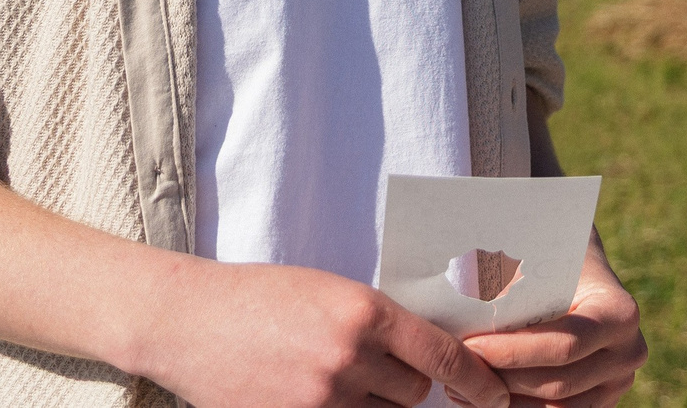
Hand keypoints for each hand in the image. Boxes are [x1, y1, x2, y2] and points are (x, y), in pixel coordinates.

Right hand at [149, 259, 507, 407]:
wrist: (189, 320)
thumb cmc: (262, 296)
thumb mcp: (330, 291)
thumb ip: (378, 321)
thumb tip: (431, 350)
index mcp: (363, 311)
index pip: (443, 355)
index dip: (478, 381)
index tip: (497, 396)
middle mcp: (348, 358)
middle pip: (415, 393)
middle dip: (405, 385)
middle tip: (372, 367)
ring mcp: (321, 398)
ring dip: (372, 405)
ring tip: (330, 375)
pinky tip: (312, 393)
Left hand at [461, 240, 644, 406]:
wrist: (581, 268)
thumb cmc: (554, 256)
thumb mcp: (541, 257)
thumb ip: (515, 278)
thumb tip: (464, 290)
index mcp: (619, 313)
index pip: (562, 345)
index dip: (512, 352)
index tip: (470, 346)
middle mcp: (628, 352)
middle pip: (557, 383)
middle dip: (502, 379)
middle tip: (456, 370)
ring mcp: (617, 382)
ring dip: (505, 402)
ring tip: (461, 387)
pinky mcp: (601, 400)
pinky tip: (484, 397)